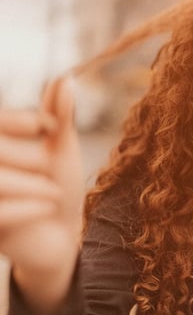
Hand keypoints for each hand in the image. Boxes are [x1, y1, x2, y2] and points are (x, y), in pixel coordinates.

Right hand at [0, 78, 82, 314]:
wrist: (60, 236)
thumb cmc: (57, 185)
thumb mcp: (61, 149)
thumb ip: (59, 117)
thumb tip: (65, 78)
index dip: (19, 121)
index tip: (51, 127)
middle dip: (30, 157)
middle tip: (50, 170)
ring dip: (31, 185)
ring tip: (53, 193)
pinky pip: (2, 212)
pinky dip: (27, 208)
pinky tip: (47, 207)